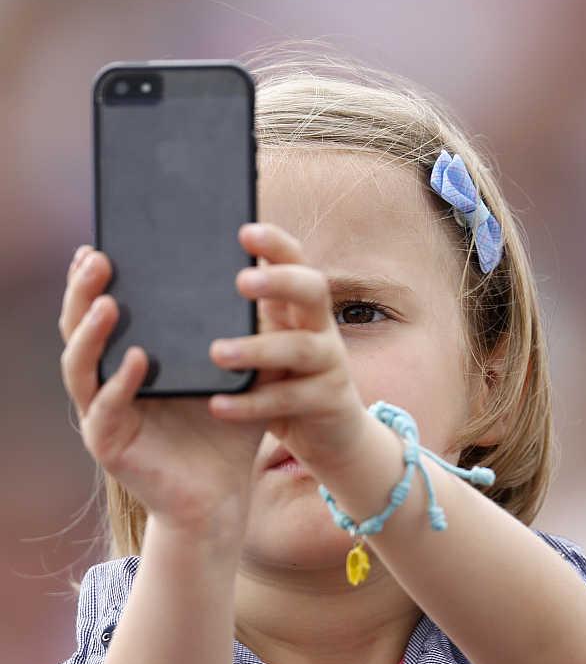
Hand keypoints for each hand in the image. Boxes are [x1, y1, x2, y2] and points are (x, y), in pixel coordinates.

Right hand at [59, 245, 267, 540]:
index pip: (102, 313)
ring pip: (80, 366)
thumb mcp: (235, 371)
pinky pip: (106, 409)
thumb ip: (239, 331)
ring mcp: (102, 414)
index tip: (101, 244)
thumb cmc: (225, 428)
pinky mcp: (109, 444)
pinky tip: (137, 359)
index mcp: (129, 361)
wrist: (223, 491)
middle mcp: (107, 383)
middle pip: (79, 330)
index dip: (94, 281)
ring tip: (108, 302)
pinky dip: (118, 383)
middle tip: (97, 259)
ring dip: (90, 333)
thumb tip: (259, 274)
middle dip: (82, 293)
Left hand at [208, 223, 367, 474]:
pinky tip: (217, 405)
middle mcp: (321, 327)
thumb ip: (239, 319)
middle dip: (280, 281)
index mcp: (300, 306)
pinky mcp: (328, 402)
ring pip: (300, 348)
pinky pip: (289, 400)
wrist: (329, 433)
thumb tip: (178, 288)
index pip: (295, 261)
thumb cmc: (282, 379)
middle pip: (312, 290)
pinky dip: (252, 404)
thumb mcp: (265, 343)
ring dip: (258, 349)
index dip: (275, 244)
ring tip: (218, 353)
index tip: (245, 231)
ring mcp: (330, 364)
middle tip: (241, 282)